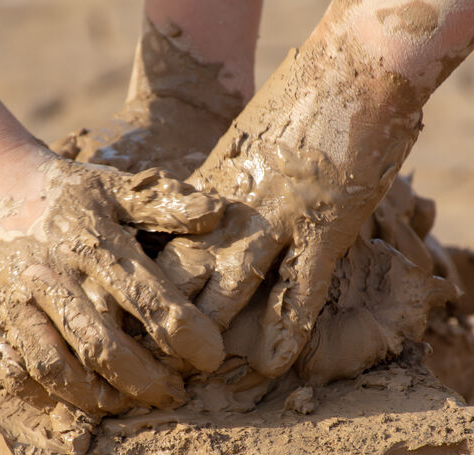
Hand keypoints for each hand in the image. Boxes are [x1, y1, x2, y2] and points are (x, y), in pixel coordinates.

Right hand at [0, 145, 225, 413]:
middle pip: (101, 344)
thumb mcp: (114, 184)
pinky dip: (45, 395)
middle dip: (145, 379)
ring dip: (97, 397)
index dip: (184, 333)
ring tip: (129, 404)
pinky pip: (15, 370)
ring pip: (56, 366)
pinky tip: (78, 400)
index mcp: (91, 242)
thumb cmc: (65, 192)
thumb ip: (163, 202)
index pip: (146, 297)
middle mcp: (53, 276)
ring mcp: (18, 303)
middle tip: (176, 394)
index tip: (211, 356)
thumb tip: (217, 213)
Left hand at [156, 43, 423, 379]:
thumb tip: (215, 215)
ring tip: (196, 373)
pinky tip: (275, 365)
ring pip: (232, 287)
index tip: (116, 314)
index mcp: (215, 187)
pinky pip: (301, 289)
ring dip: (214, 333)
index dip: (139, 282)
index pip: (163, 244)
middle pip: (184, 271)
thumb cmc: (304, 97)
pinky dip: (288, 330)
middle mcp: (236, 207)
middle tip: (140, 357)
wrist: (356, 63)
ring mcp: (280, 218)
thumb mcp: (249, 141)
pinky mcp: (326, 226)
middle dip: (161, 316)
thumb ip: (228, 182)